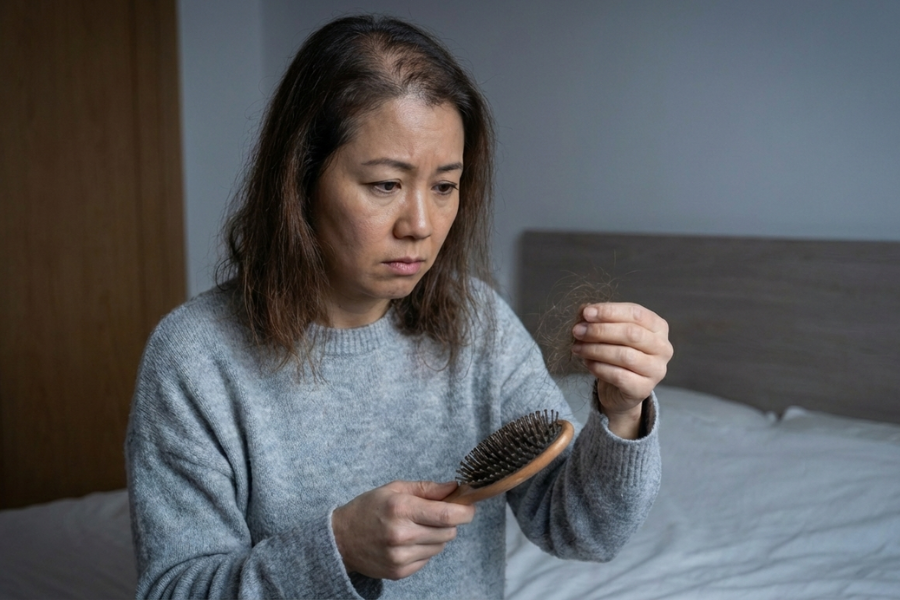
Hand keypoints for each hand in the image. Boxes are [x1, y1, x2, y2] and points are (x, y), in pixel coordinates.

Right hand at [331, 480, 475, 579]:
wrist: (340, 539)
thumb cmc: (368, 508)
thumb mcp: (395, 489)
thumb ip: (427, 489)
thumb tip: (455, 487)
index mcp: (401, 509)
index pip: (447, 515)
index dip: (465, 511)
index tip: (469, 507)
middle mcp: (401, 534)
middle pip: (448, 532)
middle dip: (449, 522)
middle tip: (435, 514)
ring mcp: (400, 556)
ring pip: (440, 546)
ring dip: (436, 536)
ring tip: (416, 527)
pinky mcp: (399, 572)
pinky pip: (428, 559)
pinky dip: (424, 549)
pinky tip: (408, 541)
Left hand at [571, 302, 672, 437]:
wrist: (619, 388)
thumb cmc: (617, 353)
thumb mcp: (610, 332)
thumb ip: (600, 319)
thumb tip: (584, 309)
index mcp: (658, 327)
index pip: (636, 313)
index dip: (610, 312)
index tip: (586, 313)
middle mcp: (663, 347)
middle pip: (631, 333)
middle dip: (600, 331)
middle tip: (577, 331)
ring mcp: (656, 370)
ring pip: (625, 355)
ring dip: (596, 350)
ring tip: (577, 348)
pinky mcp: (644, 389)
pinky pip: (619, 376)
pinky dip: (599, 368)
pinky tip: (587, 363)